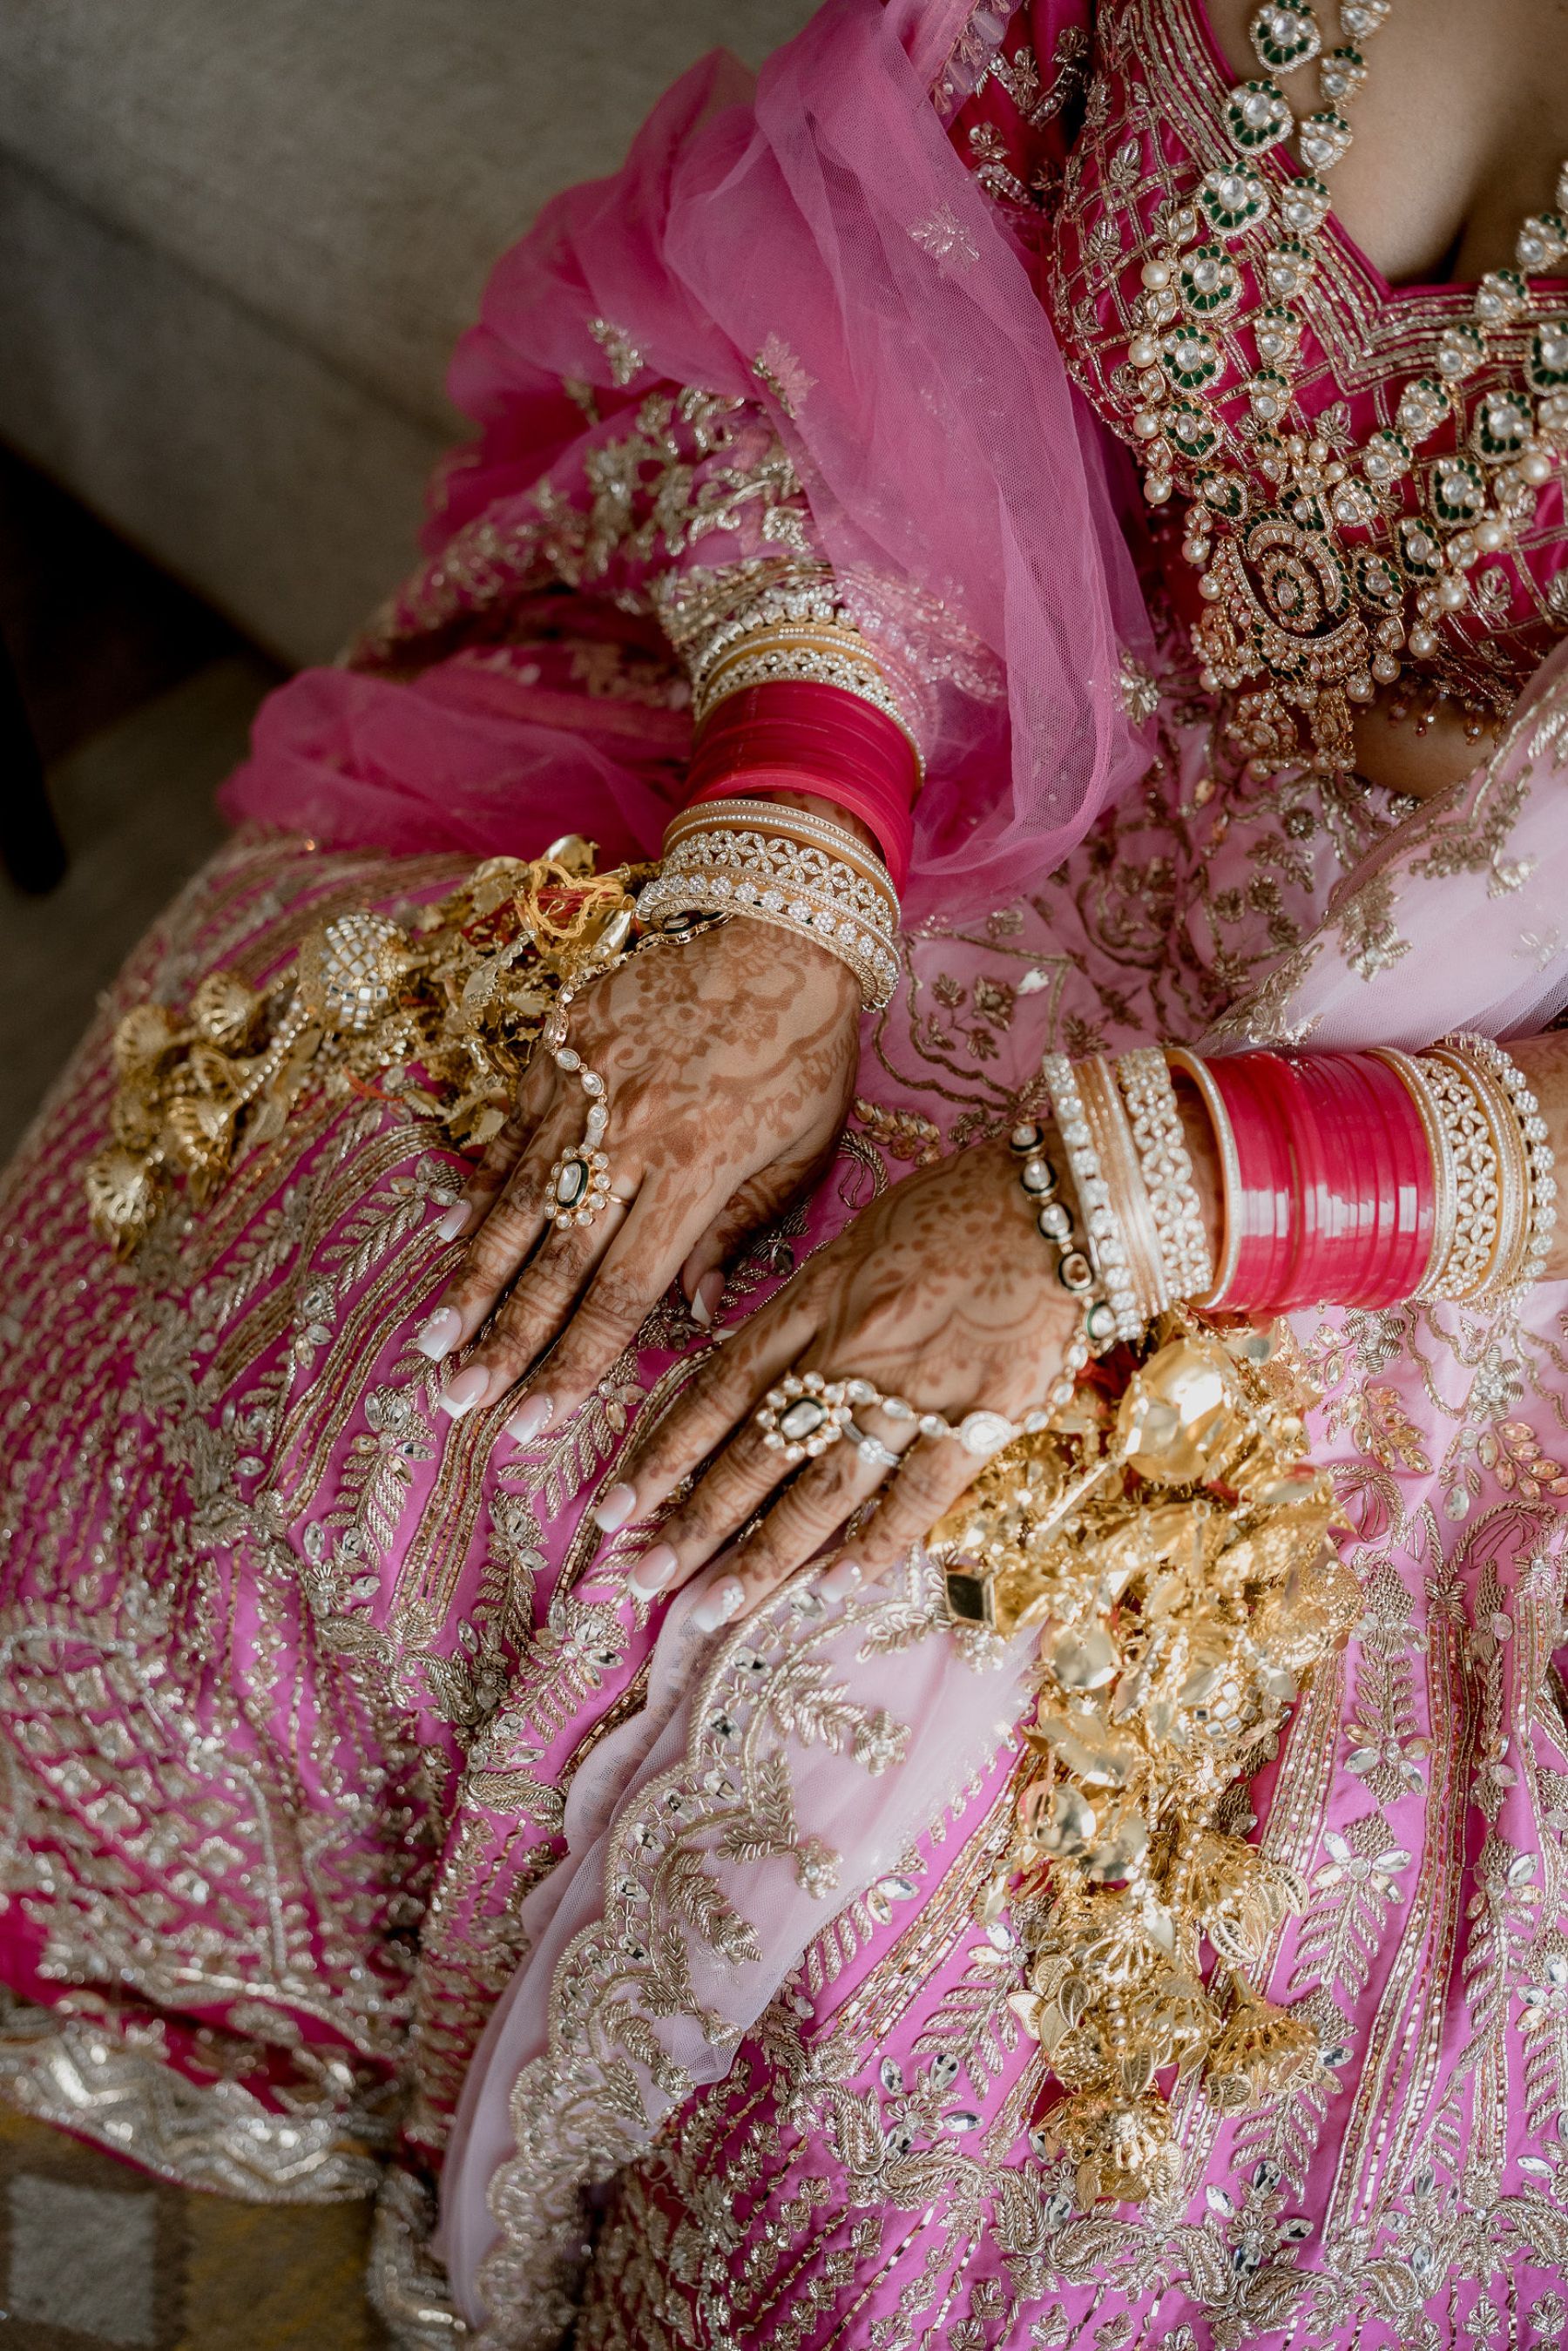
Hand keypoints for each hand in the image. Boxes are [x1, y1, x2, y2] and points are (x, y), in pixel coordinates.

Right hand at [414, 915, 860, 1434]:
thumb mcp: (801, 1150)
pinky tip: (450, 1233)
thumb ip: (739, 1233)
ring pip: (515, 1198)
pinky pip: (511, 1129)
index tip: (532, 1421)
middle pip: (552, 1259)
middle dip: (501, 1339)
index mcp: (696, 1168)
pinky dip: (481, 1184)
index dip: (573, 1364)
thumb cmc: (805, 1048)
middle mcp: (628, 1133)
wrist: (775, 925)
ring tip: (433, 1335)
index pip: (621, 1292)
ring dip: (470, 1276)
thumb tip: (692, 1313)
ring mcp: (583, 1084)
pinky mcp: (558, 1042)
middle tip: (457, 1398)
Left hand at [601, 1138, 1084, 1622]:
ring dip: (763, 1556)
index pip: (719, 1390)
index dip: (666, 1452)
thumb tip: (747, 1363)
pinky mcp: (981, 1419)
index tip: (618, 1505)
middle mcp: (849, 1352)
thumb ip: (802, 1304)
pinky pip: (916, 1499)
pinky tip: (830, 1591)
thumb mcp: (857, 1238)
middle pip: (756, 1452)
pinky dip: (872, 1548)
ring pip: (822, 1490)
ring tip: (714, 1608)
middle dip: (693, 1523)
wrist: (1062, 1197)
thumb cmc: (959, 1205)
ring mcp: (914, 1391)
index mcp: (814, 1300)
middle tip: (642, 1579)